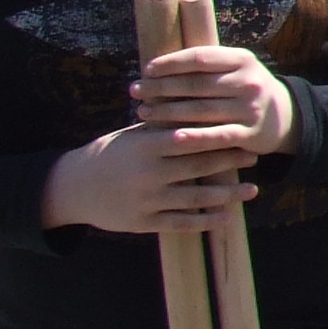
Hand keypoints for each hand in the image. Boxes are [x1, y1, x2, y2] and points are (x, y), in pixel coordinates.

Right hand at [41, 121, 250, 236]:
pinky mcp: (143, 223)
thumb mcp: (132, 135)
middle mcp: (148, 174)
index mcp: (145, 147)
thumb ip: (164, 126)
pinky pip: (181, 223)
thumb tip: (202, 105)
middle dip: (229, 162)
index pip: (191, 140)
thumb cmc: (109, 154)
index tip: (243, 134)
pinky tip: (227, 217)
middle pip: (198, 167)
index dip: (220, 138)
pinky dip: (206, 221)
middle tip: (254, 157)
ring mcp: (146, 201)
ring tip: (251, 190)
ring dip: (227, 195)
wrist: (72, 188)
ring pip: (195, 198)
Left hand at [134, 43, 295, 155]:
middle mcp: (249, 82)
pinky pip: (217, 136)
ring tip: (143, 112)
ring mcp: (250, 109)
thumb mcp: (236, 69)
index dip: (170, 63)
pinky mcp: (250, 133)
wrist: (284, 116)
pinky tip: (172, 137)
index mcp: (243, 60)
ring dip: (167, 112)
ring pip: (201, 110)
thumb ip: (206, 65)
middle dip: (161, 88)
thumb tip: (156, 66)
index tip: (147, 70)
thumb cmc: (244, 89)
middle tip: (135, 91)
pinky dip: (194, 137)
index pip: (200, 57)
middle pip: (196, 84)